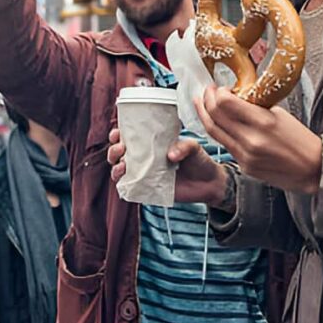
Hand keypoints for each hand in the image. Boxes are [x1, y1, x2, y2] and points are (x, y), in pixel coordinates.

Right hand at [108, 128, 228, 206]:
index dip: (118, 135)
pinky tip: (125, 180)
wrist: (209, 183)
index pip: (129, 138)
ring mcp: (146, 175)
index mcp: (151, 145)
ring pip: (121, 172)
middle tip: (121, 147)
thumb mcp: (193, 147)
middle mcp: (145, 160)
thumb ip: (184, 147)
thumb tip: (170, 155)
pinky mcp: (149, 190)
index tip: (117, 132)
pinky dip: (125, 185)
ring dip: (116, 168)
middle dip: (113, 150)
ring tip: (122, 164)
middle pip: (119, 155)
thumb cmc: (199, 161)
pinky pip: (131, 189)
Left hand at [195, 85, 321, 194]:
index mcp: (263, 122)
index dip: (218, 92)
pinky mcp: (244, 166)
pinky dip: (218, 131)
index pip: (226, 103)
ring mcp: (245, 155)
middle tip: (206, 92)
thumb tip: (234, 97)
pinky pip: (225, 145)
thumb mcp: (280, 114)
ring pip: (214, 131)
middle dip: (206, 100)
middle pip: (215, 116)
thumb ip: (255, 107)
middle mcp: (251, 139)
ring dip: (204, 115)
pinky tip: (217, 123)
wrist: (313, 169)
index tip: (220, 88)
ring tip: (201, 103)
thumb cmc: (300, 139)